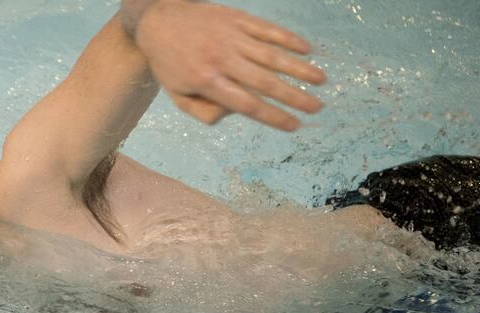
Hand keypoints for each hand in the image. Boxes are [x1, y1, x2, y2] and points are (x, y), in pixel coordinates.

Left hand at [133, 0, 326, 130]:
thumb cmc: (168, 63)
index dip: (273, 117)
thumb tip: (234, 114)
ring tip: (322, 80)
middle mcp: (221, 59)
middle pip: (265, 82)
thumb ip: (204, 112)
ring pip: (271, 55)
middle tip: (318, 107)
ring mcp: (231, 37)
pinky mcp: (236, 18)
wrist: (157, 19)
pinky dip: (287, 39)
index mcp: (206, 82)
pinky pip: (267, 29)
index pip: (247, 105)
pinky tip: (307, 49)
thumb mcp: (177, 95)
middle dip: (295, 97)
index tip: (294, 126)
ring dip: (299, 68)